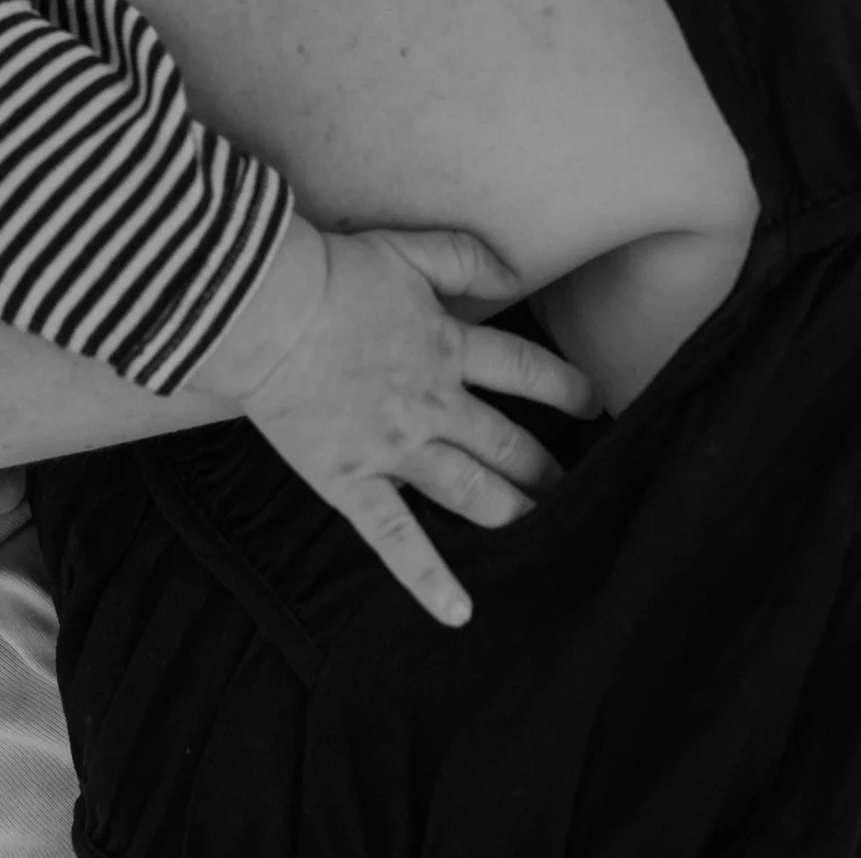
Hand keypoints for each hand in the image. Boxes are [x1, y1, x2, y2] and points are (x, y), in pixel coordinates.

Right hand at [196, 217, 599, 627]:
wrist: (269, 311)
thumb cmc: (333, 273)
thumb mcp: (408, 247)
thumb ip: (466, 256)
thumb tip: (516, 274)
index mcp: (447, 347)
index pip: (525, 370)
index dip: (565, 386)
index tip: (591, 402)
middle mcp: (434, 405)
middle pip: (507, 443)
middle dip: (544, 467)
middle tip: (573, 487)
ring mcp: (396, 448)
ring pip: (471, 491)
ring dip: (511, 512)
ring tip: (542, 531)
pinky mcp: (353, 480)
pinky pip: (397, 539)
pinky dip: (429, 578)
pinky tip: (460, 612)